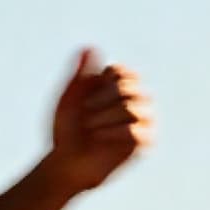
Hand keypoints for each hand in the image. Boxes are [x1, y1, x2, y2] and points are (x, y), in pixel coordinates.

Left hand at [49, 49, 153, 194]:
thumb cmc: (66, 129)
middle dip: (100, 101)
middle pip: (127, 88)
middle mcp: (133, 100)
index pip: (121, 72)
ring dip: (104, 119)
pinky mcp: (144, 141)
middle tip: (85, 115)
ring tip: (91, 130)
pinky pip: (136, 131)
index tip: (84, 97)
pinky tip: (99, 138)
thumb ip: (79, 75)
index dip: (101, 83)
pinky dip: (114, 134)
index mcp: (116, 86)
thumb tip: (89, 48)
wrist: (65, 161)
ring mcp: (141, 120)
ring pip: (132, 109)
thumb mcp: (68, 98)